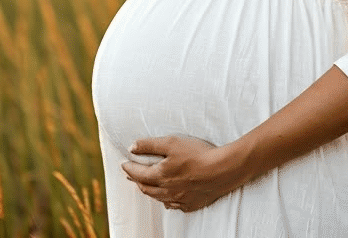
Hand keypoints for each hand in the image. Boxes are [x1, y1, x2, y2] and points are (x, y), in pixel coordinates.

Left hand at [122, 136, 243, 211]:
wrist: (223, 169)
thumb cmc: (198, 154)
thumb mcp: (171, 143)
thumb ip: (149, 145)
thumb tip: (132, 147)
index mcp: (160, 176)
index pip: (138, 174)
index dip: (129, 168)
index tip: (124, 164)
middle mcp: (168, 191)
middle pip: (146, 188)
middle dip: (136, 180)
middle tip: (130, 174)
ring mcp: (180, 199)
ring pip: (158, 198)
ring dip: (149, 191)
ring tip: (144, 185)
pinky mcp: (192, 204)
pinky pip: (173, 205)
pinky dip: (165, 201)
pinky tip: (166, 199)